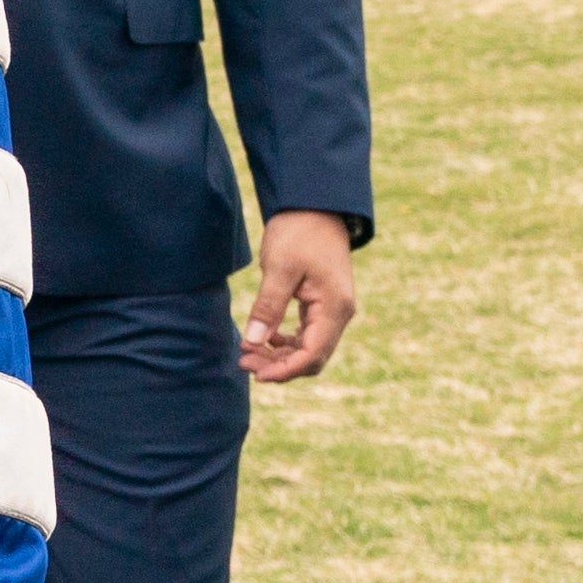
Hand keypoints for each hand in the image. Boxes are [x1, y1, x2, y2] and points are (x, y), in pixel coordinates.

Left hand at [242, 210, 359, 382]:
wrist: (314, 208)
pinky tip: (263, 339)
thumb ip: (268, 305)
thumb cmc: (298, 233)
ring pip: (309, 348)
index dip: (285, 370)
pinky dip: (285, 342)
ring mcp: (333, 310)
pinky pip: (307, 334)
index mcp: (335, 308)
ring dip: (280, 356)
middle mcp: (339, 314)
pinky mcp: (322, 305)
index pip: (313, 354)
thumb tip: (253, 340)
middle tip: (243, 361)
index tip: (256, 374)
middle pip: (312, 356)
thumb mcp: (279, 268)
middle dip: (279, 366)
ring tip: (247, 353)